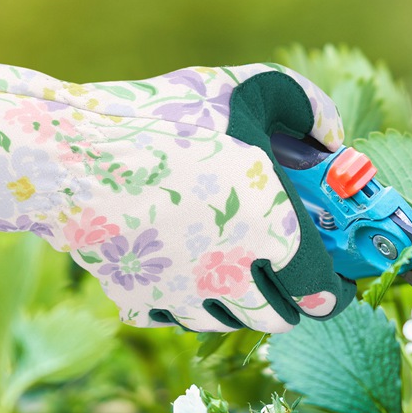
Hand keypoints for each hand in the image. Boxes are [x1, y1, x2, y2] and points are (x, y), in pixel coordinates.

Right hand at [0, 61, 354, 331]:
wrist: (74, 153)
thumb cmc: (168, 119)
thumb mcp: (250, 89)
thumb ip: (307, 108)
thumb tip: (332, 137)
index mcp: (275, 234)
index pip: (325, 291)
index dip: (336, 290)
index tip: (333, 282)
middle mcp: (236, 280)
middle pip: (280, 318)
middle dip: (290, 299)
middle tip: (284, 272)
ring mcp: (185, 299)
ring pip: (232, 323)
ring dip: (242, 302)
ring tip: (232, 266)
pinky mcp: (141, 305)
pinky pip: (178, 317)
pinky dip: (188, 300)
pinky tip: (181, 266)